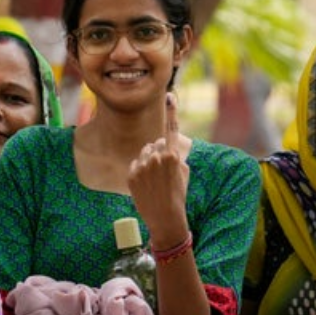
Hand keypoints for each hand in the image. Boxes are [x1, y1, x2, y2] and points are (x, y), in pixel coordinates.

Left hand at [127, 92, 190, 247]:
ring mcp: (142, 166)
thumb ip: (176, 156)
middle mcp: (157, 158)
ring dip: (148, 161)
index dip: (172, 112)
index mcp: (173, 156)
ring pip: (144, 153)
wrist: (165, 218)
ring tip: (155, 180)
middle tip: (163, 172)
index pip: (172, 130)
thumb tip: (165, 145)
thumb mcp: (184, 174)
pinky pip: (135, 164)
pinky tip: (146, 184)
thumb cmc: (178, 196)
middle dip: (159, 152)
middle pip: (155, 144)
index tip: (169, 96)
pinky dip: (139, 170)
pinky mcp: (131, 174)